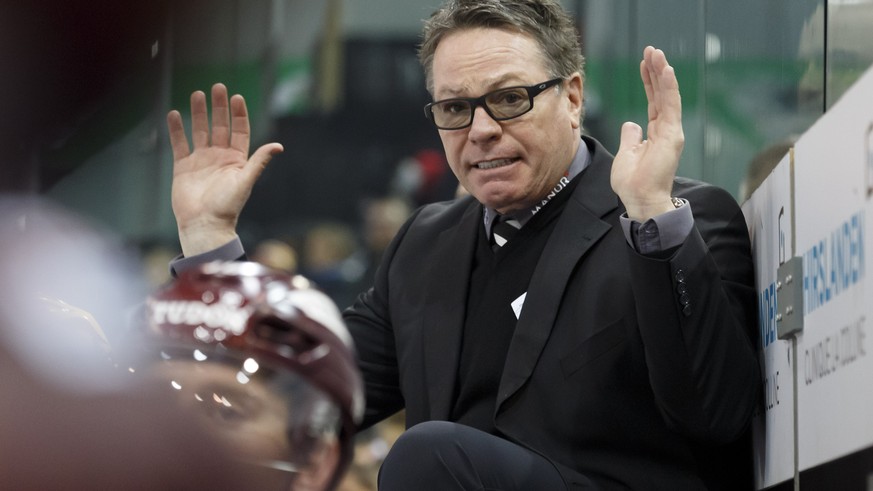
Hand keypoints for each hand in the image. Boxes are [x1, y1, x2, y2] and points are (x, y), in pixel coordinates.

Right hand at [167, 83, 282, 255]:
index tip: (237, 97)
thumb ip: (259, 162)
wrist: (204, 224)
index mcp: (237, 160)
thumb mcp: (245, 181)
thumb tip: (278, 146)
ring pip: (200, 131)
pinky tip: (175, 115)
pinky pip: (179, 144)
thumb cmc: (227, 207)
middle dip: (219, 107)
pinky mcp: (183, 167)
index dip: (239, 114)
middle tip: (217, 87)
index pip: (239, 131)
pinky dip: (177, 130)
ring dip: (198, 113)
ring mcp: (201, 161)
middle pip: (220, 126)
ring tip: (197, 94)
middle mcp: (219, 157)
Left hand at [611, 46, 684, 220]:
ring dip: (662, 73)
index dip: (649, 81)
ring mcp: (670, 132)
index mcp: (655, 133)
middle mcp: (666, 130)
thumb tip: (631, 124)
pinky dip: (668, 87)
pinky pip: (670, 106)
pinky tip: (665, 70)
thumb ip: (631, 137)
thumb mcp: (626, 153)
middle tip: (652, 50)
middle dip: (656, 71)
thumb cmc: (632, 183)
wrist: (640, 200)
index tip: (645, 63)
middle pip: (661, 94)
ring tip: (657, 53)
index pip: (653, 101)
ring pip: (667, 96)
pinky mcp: (672, 135)